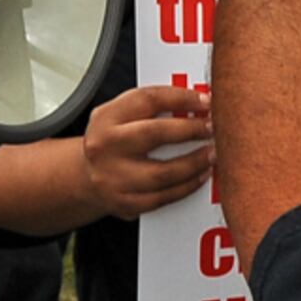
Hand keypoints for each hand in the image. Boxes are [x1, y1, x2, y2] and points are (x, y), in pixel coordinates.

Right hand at [79, 82, 213, 219]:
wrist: (87, 177)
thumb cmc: (114, 141)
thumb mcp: (123, 115)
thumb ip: (154, 106)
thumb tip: (198, 102)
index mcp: (106, 118)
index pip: (147, 99)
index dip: (182, 98)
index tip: (207, 100)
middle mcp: (104, 147)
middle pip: (154, 133)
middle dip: (190, 129)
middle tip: (213, 128)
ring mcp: (112, 178)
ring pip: (162, 172)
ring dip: (194, 163)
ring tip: (212, 154)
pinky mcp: (124, 203)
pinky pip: (163, 197)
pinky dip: (187, 186)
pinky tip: (200, 176)